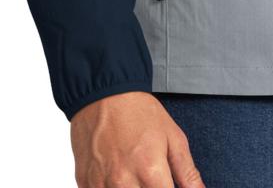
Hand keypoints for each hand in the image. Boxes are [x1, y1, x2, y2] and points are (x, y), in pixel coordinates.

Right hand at [70, 91, 204, 187]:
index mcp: (150, 171)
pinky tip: (116, 177)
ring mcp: (101, 185)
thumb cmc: (138, 112)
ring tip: (135, 176)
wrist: (102, 93)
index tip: (166, 184)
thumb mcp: (172, 137)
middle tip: (150, 177)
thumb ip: (187, 172)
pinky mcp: (84, 184)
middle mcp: (123, 182)